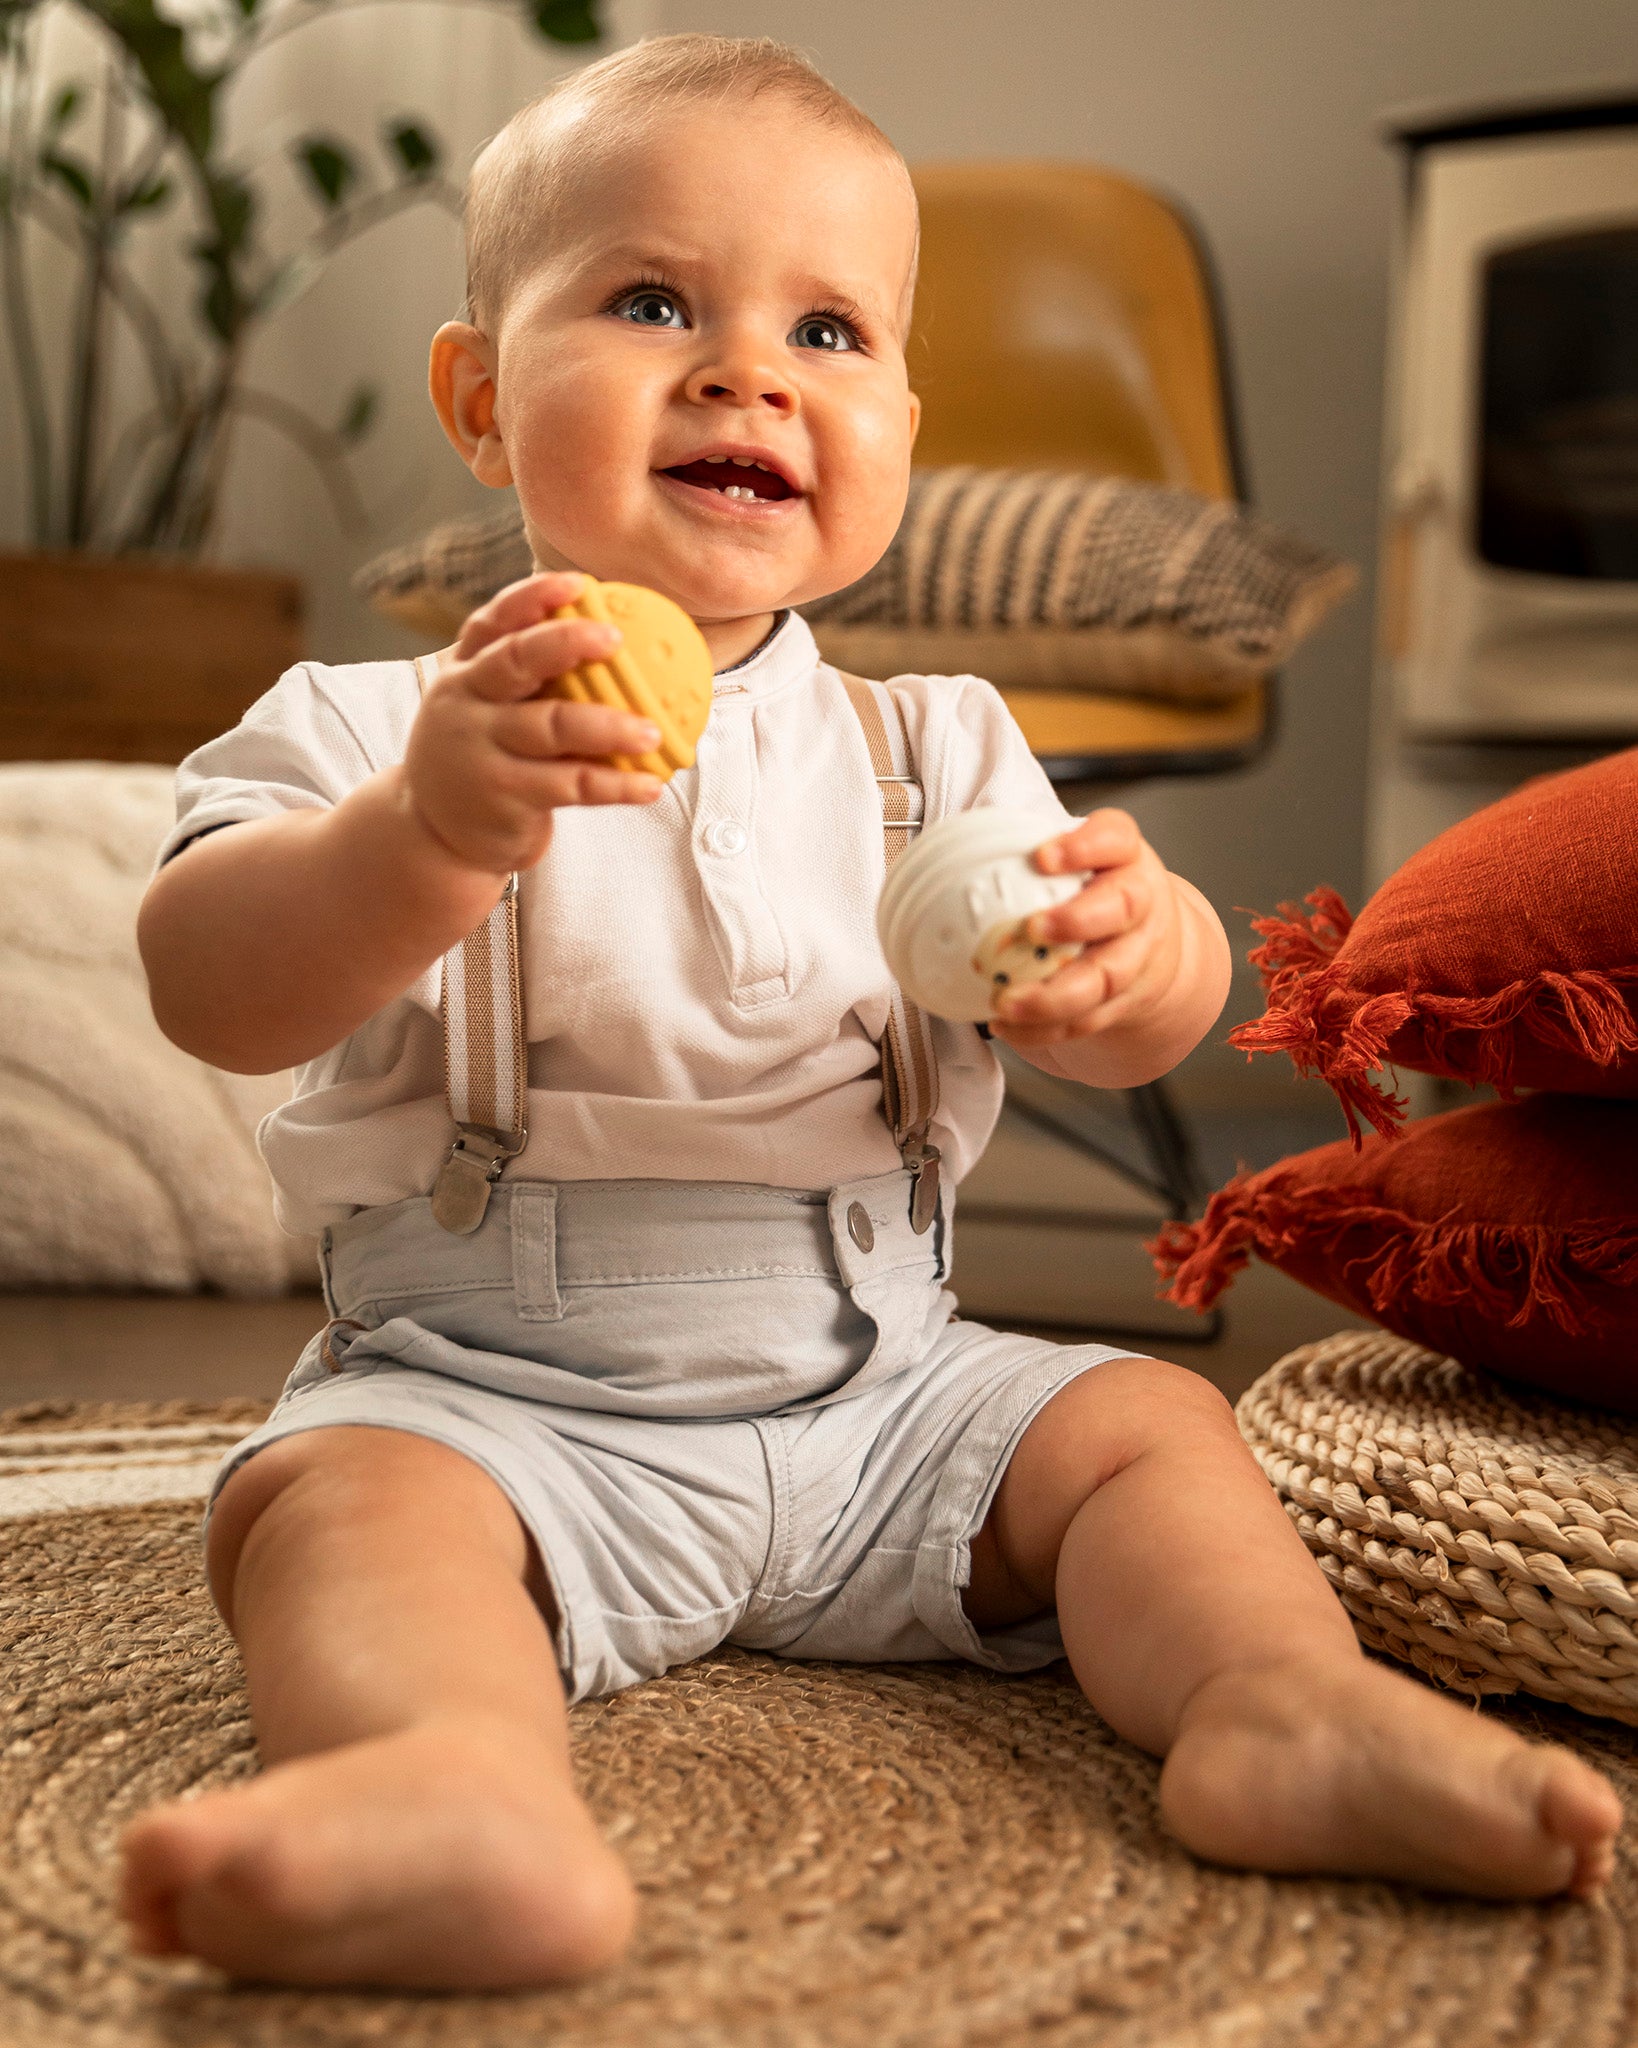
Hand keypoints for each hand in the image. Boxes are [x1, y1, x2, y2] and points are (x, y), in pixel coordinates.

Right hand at [402, 571, 665, 874]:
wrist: (436, 835)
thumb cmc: (484, 757)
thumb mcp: (487, 710)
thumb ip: (529, 679)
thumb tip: (619, 641)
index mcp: (464, 672)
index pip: (492, 623)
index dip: (532, 598)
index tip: (578, 584)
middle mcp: (466, 704)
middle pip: (513, 662)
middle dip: (564, 643)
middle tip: (615, 639)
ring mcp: (481, 751)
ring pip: (551, 727)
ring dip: (608, 726)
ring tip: (653, 731)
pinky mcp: (504, 797)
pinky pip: (571, 785)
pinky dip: (616, 785)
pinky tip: (651, 784)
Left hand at [988, 809, 1182, 1050]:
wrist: (1150, 945)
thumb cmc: (1097, 891)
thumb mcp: (1078, 860)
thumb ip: (1030, 852)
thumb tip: (949, 852)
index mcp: (1123, 857)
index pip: (1114, 838)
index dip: (1083, 847)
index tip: (1042, 856)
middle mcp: (1140, 903)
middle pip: (1121, 908)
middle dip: (1076, 921)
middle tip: (1031, 929)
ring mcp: (1136, 955)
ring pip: (1105, 978)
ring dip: (1053, 996)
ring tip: (1007, 1001)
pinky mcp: (1124, 1000)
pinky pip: (1088, 1019)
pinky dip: (1046, 1029)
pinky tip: (1011, 1026)